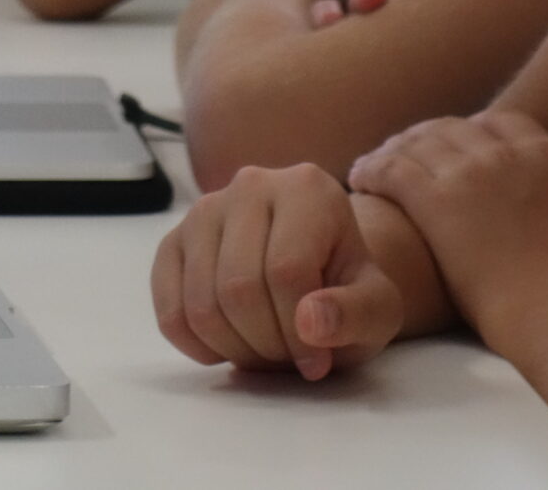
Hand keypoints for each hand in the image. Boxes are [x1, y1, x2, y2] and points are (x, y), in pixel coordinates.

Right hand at [151, 163, 406, 379]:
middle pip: (238, 287)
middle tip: (288, 356)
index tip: (317, 363)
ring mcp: (204, 211)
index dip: (299, 332)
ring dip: (233, 349)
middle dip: (266, 343)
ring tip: (264, 348)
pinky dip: (195, 345)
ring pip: (201, 303)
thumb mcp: (378, 308)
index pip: (286, 269)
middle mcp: (249, 185)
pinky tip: (226, 346)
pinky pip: (169, 310)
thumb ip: (357, 313)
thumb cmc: (348, 290)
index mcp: (307, 188)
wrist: (316, 277)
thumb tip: (310, 322)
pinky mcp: (173, 242)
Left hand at [348, 111, 547, 353]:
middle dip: (424, 139)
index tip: (452, 149)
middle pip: (450, 128)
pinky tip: (360, 179)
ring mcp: (471, 173)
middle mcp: (507, 153)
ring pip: (416, 143)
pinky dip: (371, 169)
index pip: (497, 123)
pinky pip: (391, 169)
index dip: (469, 133)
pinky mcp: (439, 201)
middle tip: (403, 155)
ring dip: (392, 151)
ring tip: (373, 166)